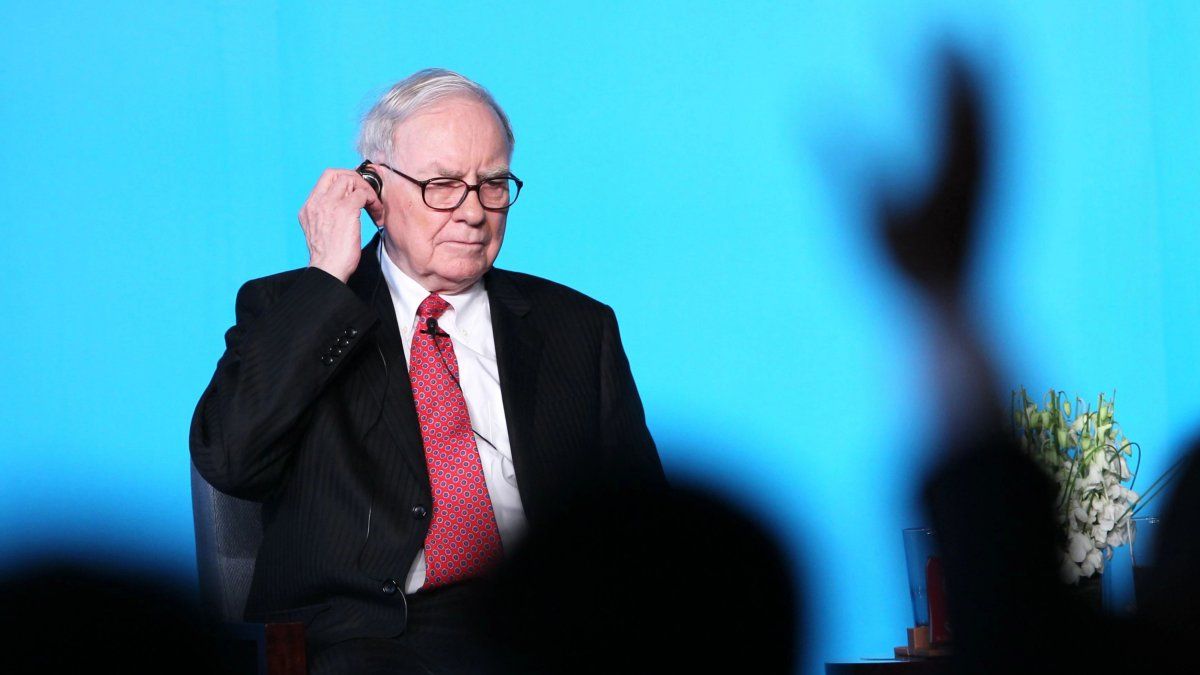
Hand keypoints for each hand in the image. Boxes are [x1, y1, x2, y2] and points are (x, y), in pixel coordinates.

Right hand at [299, 168, 383, 282]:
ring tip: (373, 206)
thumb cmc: (329, 257)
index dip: (344, 179)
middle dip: (356, 179)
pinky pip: (362, 194)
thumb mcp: (320, 231)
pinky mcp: (345, 210)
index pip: (325, 179)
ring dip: (366, 190)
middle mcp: (316, 202)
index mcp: (309, 207)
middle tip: (367, 194)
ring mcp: (330, 204)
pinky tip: (376, 213)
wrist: (328, 269)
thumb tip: (343, 206)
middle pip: (336, 173)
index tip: (355, 190)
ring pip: (350, 179)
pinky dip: (373, 200)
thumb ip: (325, 215)